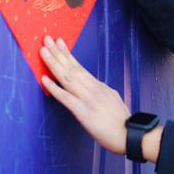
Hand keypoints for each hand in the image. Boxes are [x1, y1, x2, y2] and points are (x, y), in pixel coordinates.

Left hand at [40, 35, 130, 154]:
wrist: (130, 135)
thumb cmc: (122, 122)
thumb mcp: (113, 100)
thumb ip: (102, 92)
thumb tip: (94, 86)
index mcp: (99, 87)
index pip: (80, 67)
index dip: (68, 55)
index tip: (59, 43)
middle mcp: (93, 89)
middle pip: (72, 68)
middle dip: (58, 53)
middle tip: (47, 38)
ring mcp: (88, 99)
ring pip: (68, 78)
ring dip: (54, 64)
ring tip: (43, 51)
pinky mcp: (84, 112)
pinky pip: (66, 98)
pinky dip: (54, 88)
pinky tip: (44, 79)